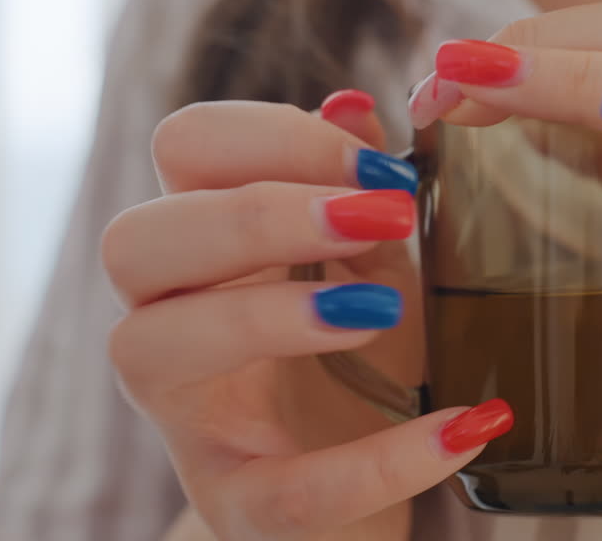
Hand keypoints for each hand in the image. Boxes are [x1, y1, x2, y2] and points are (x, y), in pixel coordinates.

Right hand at [102, 96, 512, 539]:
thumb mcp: (368, 267)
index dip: (274, 135)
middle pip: (135, 239)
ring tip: (382, 310)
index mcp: (205, 247)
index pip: (181, 148)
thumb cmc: (358, 364)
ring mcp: (190, 422)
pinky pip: (287, 493)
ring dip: (269, 315)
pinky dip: (383, 460)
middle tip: (383, 215)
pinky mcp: (241, 509)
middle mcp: (167, 324)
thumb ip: (354, 189)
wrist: (359, 496)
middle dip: (257, 214)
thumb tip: (353, 102)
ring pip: (149, 347)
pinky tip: (466, 425)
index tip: (379, 161)